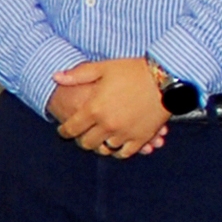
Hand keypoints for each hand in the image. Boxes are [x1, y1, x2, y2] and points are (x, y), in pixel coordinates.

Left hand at [49, 57, 169, 158]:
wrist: (165, 77)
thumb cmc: (133, 70)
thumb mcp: (103, 68)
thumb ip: (78, 75)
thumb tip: (55, 77)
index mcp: (94, 109)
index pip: (71, 129)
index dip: (64, 131)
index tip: (63, 131)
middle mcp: (107, 125)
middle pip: (86, 143)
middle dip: (81, 139)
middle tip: (81, 135)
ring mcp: (124, 133)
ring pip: (105, 149)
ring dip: (100, 145)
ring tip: (99, 140)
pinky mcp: (141, 138)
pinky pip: (125, 152)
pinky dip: (118, 151)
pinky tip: (116, 145)